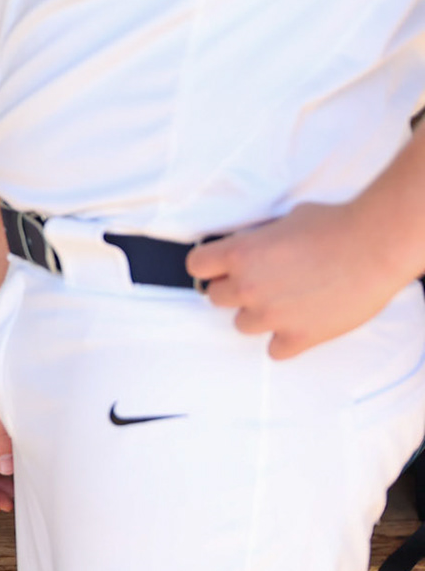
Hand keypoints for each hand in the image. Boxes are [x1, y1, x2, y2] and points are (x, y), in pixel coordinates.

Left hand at [187, 203, 413, 359]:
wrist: (374, 247)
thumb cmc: (334, 225)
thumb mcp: (283, 220)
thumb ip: (260, 239)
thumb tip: (256, 245)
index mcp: (239, 253)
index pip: (196, 266)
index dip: (210, 266)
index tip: (222, 266)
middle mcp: (247, 286)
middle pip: (216, 297)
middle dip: (235, 290)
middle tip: (261, 282)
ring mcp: (272, 315)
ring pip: (241, 325)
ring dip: (257, 315)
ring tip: (283, 303)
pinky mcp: (298, 336)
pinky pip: (274, 351)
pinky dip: (284, 340)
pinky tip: (299, 326)